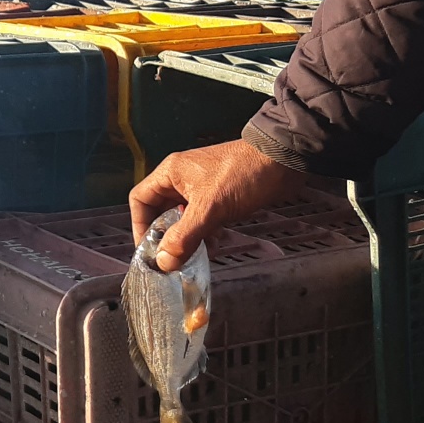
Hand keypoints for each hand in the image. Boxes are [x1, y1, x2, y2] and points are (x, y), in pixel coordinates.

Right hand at [129, 139, 314, 268]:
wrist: (283, 160)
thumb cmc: (244, 173)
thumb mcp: (210, 208)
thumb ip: (185, 236)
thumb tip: (164, 262)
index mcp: (171, 173)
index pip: (140, 200)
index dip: (140, 225)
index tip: (148, 250)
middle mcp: (181, 179)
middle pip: (160, 211)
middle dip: (166, 236)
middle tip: (172, 258)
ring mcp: (201, 187)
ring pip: (183, 217)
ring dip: (187, 237)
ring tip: (195, 254)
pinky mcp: (219, 196)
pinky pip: (202, 219)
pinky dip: (205, 233)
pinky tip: (216, 244)